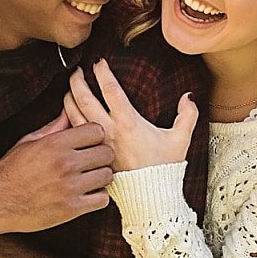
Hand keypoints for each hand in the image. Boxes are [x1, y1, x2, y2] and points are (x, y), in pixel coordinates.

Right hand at [0, 119, 116, 233]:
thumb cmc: (10, 171)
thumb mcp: (28, 142)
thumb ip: (54, 127)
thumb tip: (70, 108)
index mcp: (55, 143)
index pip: (97, 130)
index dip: (95, 136)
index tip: (88, 144)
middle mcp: (65, 163)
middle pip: (107, 153)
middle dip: (101, 156)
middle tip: (91, 162)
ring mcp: (70, 187)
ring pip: (107, 175)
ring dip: (100, 177)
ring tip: (89, 179)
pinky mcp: (71, 209)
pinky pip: (103, 199)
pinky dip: (98, 198)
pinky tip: (86, 195)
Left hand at [65, 60, 196, 171]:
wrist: (149, 195)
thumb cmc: (163, 167)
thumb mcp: (180, 139)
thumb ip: (187, 115)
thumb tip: (189, 97)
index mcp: (128, 122)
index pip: (110, 89)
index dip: (102, 72)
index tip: (99, 62)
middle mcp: (109, 130)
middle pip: (83, 98)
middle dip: (77, 81)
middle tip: (77, 71)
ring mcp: (97, 143)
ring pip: (73, 115)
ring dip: (69, 98)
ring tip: (70, 89)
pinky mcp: (92, 154)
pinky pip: (73, 133)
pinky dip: (67, 120)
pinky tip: (69, 115)